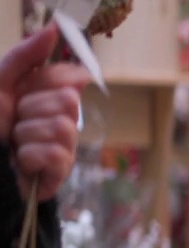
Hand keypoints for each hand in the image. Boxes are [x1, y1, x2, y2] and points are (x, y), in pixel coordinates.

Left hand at [0, 25, 89, 201]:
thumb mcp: (0, 83)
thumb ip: (25, 56)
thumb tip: (54, 27)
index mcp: (50, 95)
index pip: (71, 76)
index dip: (48, 81)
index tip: (25, 91)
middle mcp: (63, 117)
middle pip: (69, 100)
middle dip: (32, 109)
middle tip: (16, 121)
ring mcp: (66, 145)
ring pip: (62, 126)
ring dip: (27, 134)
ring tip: (16, 144)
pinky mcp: (63, 170)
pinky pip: (56, 152)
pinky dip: (30, 155)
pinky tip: (23, 161)